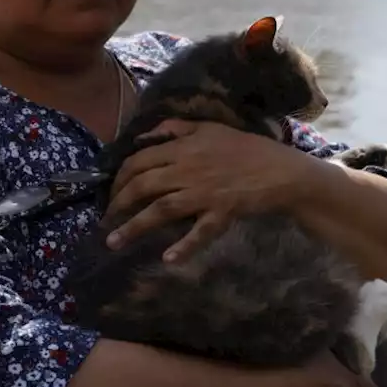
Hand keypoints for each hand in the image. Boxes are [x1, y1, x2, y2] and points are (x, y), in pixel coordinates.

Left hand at [106, 119, 323, 262]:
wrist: (280, 170)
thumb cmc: (244, 148)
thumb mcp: (208, 128)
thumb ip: (174, 128)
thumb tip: (143, 136)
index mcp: (182, 148)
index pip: (138, 161)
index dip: (118, 178)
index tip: (110, 192)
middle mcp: (187, 170)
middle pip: (143, 186)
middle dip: (117, 204)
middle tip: (105, 220)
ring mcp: (204, 193)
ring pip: (161, 210)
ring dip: (134, 227)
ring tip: (113, 242)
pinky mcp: (222, 213)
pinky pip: (200, 232)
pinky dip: (184, 246)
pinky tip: (168, 259)